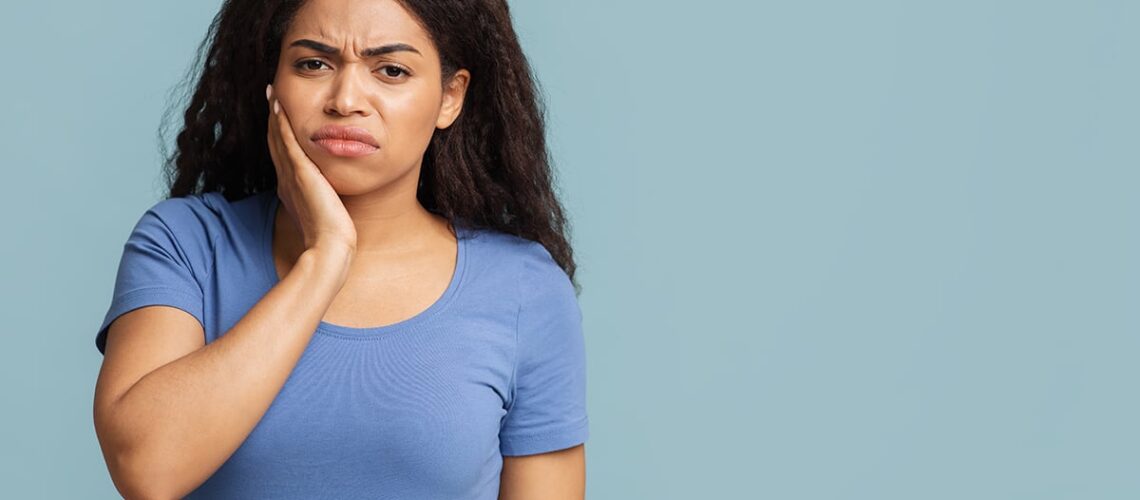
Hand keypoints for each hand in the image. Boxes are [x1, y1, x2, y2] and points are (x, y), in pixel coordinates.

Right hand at [266, 83, 356, 254]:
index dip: (279, 133)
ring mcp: (291, 176)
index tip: (280, 114)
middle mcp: (286, 180)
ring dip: (275, 114)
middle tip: (271, 94)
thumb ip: (325, 199)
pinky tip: (280, 105)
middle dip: (274, 118)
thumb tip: (332, 196)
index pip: (283, 154)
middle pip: (276, 142)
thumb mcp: (325, 213)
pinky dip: (282, 123)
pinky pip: (287, 142)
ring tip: (273, 92)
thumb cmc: (331, 237)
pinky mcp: (300, 174)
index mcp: (291, 189)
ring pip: (278, 138)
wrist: (329, 248)